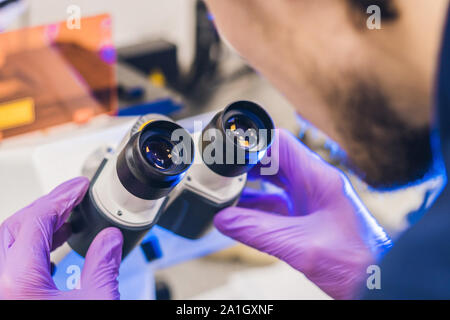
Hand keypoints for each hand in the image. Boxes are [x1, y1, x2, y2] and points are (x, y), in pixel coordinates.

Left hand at [0, 177, 122, 299]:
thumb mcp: (97, 300)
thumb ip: (103, 265)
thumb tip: (110, 238)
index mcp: (18, 278)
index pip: (37, 220)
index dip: (63, 197)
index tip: (79, 187)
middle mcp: (1, 283)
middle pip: (15, 226)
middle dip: (46, 206)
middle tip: (71, 196)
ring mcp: (2, 291)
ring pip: (10, 243)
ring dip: (39, 225)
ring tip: (67, 217)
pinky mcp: (9, 298)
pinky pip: (11, 263)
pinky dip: (32, 247)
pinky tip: (53, 244)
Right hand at [214, 129, 391, 298]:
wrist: (376, 282)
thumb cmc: (354, 263)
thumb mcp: (300, 246)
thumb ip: (259, 232)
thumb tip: (224, 220)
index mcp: (319, 179)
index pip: (281, 144)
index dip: (253, 146)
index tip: (231, 157)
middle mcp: (315, 184)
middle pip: (275, 161)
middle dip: (248, 166)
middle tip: (224, 173)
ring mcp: (311, 199)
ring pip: (274, 183)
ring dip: (251, 187)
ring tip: (226, 192)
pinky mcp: (307, 216)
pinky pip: (277, 204)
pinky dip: (258, 207)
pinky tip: (240, 214)